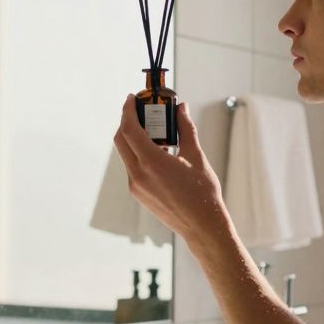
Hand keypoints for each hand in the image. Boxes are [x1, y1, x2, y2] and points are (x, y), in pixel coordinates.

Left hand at [113, 95, 232, 245]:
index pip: (130, 129)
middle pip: (121, 140)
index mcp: (152, 162)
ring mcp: (136, 186)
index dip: (128, 111)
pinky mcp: (138, 193)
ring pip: (126, 154)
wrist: (202, 225)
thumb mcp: (196, 157)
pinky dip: (139, 153)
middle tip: (141, 110)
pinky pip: (132, 167)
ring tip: (155, 131)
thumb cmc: (202, 193)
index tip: (131, 98)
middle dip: (128, 121)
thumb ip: (186, 129)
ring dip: (134, 138)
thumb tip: (181, 109)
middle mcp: (138, 174)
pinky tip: (159, 151)